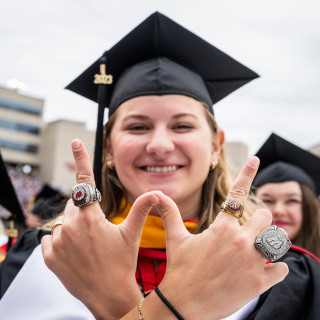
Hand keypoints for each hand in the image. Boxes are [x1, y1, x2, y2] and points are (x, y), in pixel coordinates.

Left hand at [41, 139, 158, 318]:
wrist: (107, 295)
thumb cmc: (122, 263)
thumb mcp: (132, 234)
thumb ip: (142, 208)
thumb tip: (156, 192)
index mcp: (90, 217)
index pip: (85, 182)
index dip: (82, 159)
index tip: (76, 142)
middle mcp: (69, 226)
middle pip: (75, 205)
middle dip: (85, 210)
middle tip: (98, 229)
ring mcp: (56, 242)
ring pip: (63, 221)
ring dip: (74, 225)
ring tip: (89, 244)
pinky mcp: (49, 256)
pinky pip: (51, 238)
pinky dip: (62, 240)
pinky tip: (76, 252)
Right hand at [138, 156, 288, 319]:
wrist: (182, 306)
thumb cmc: (178, 270)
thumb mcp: (175, 239)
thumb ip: (169, 213)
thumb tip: (156, 194)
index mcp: (221, 228)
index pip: (236, 194)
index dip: (247, 173)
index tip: (255, 158)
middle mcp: (239, 241)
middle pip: (266, 216)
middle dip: (259, 220)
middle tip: (249, 230)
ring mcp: (251, 262)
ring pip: (278, 240)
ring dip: (270, 242)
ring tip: (257, 249)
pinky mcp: (259, 283)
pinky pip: (281, 268)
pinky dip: (275, 268)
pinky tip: (263, 270)